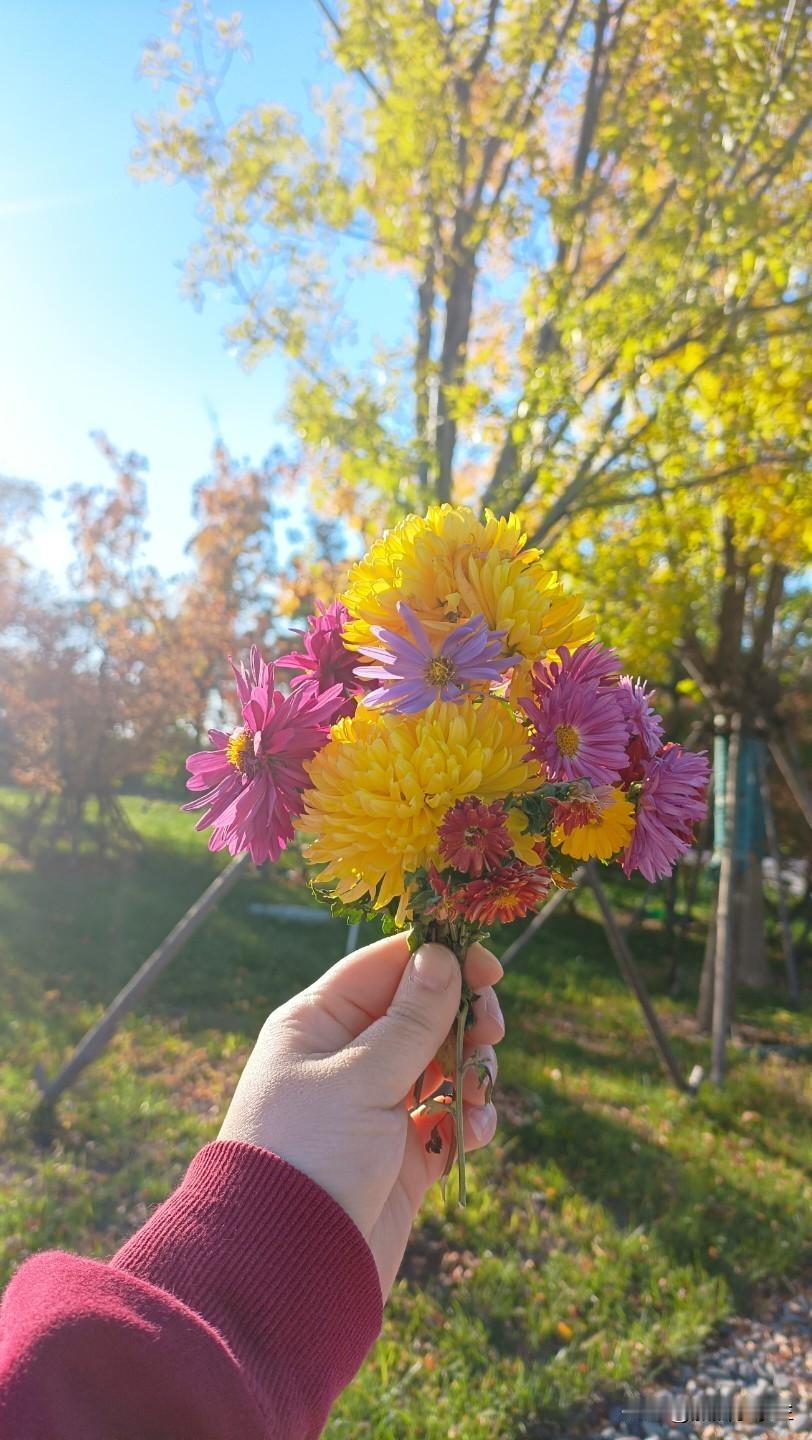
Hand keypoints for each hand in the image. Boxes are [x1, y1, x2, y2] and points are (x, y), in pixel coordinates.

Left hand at [218, 934, 504, 1298]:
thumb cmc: (310, 1153)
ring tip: (479, 1092)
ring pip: (442, 1063)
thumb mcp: (361, 1077)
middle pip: (421, 1012)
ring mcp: (375, 1106)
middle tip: (492, 1032)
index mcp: (319, 1023)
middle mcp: (346, 1057)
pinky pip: (448, 1117)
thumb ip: (410, 1019)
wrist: (289, 1269)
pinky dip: (468, 1119)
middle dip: (463, 1019)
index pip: (385, 967)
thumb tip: (442, 956)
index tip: (490, 969)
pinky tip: (474, 1131)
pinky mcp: (402, 1155)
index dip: (439, 960)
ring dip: (472, 1070)